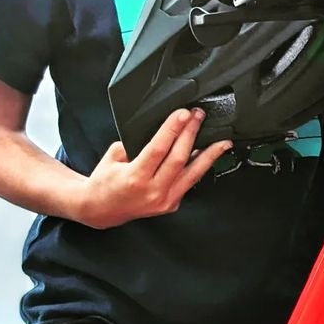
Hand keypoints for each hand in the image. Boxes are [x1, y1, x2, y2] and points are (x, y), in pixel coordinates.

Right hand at [77, 108, 232, 228]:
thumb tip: (160, 130)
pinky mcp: (171, 205)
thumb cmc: (105, 182)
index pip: (159, 148)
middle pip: (179, 159)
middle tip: (198, 116)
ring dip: (209, 155)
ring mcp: (164, 201)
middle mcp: (152, 191)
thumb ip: (136, 143)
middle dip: (191, 133)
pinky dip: (199, 168)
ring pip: (193, 174)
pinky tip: (207, 156)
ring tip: (222, 142)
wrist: (101, 210)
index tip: (183, 113)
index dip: (173, 129)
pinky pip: (189, 183)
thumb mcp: (114, 156)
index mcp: (135, 177)